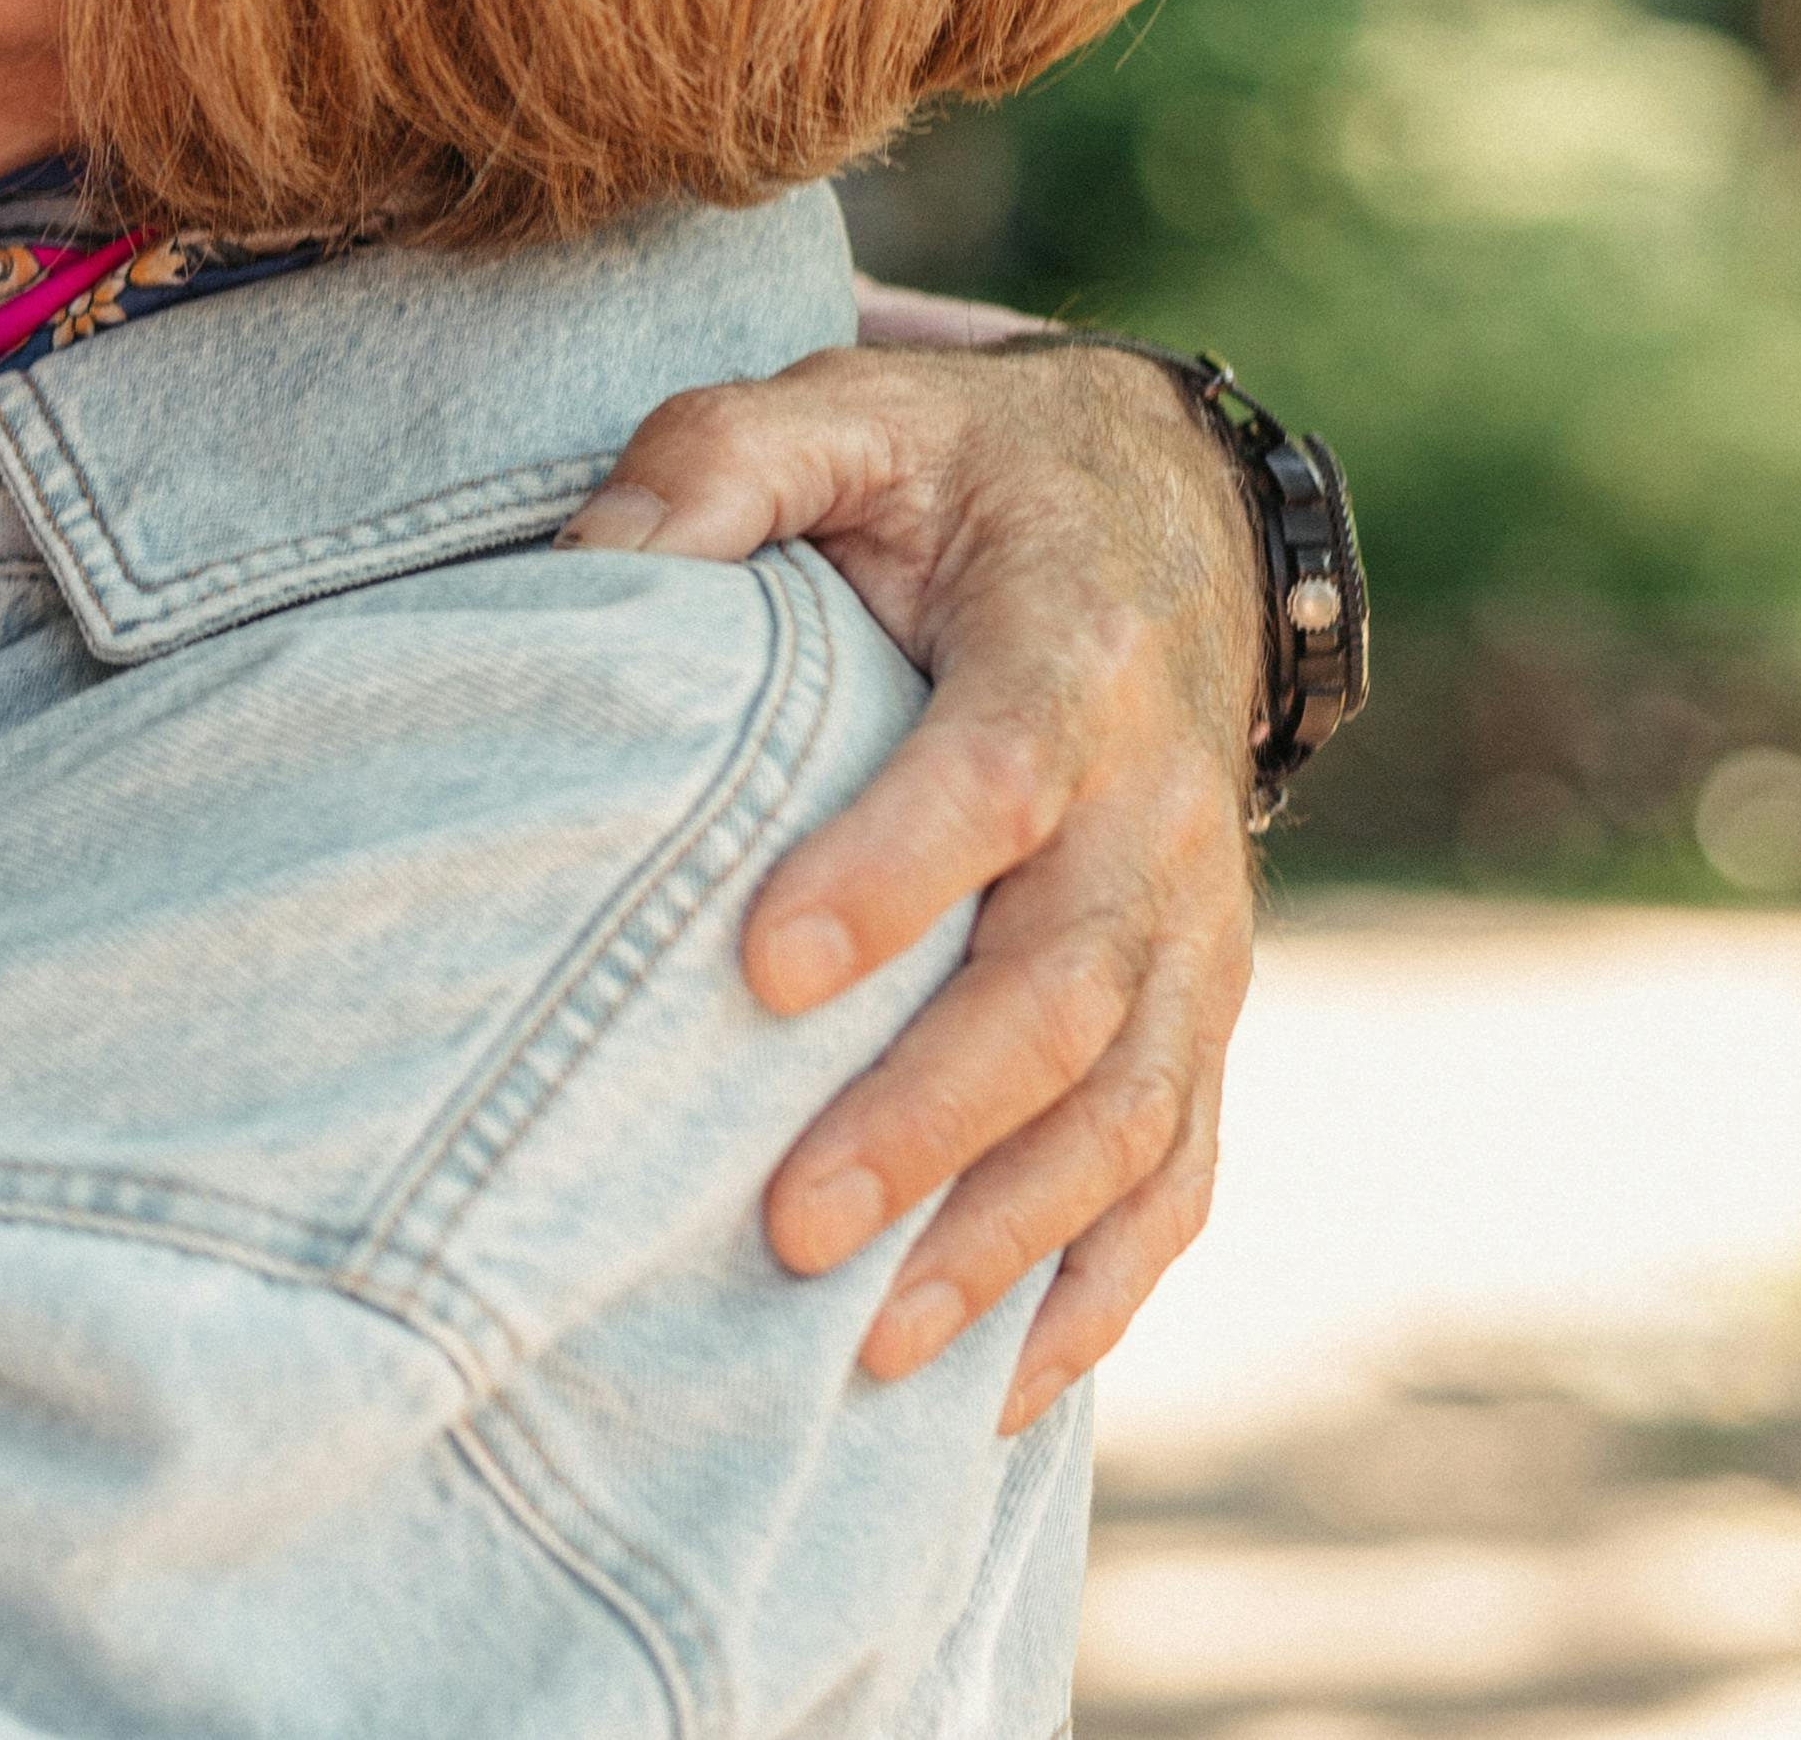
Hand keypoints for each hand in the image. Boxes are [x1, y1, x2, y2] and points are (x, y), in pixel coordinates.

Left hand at [568, 334, 1261, 1432]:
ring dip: (1011, 1238)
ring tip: (868, 1346)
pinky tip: (998, 1388)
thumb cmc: (951, 474)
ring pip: (1136, 1110)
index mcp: (1071, 648)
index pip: (1000, 773)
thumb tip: (598, 560)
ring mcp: (1201, 925)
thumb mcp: (838, 411)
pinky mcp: (1202, 1006)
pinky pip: (1183, 1168)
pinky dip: (1106, 1286)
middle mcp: (1162, 806)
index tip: (762, 967)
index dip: (894, 871)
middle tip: (788, 1225)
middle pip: (1072, 986)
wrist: (1164, 513)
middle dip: (935, 1117)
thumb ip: (713, 462)